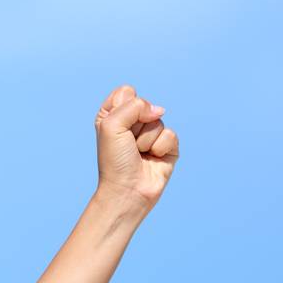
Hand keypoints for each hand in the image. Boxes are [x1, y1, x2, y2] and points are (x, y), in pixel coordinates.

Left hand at [94, 85, 178, 213]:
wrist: (127, 191)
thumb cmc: (114, 160)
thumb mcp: (111, 124)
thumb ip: (134, 104)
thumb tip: (160, 110)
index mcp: (113, 115)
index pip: (127, 92)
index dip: (125, 107)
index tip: (116, 127)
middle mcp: (132, 123)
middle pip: (145, 105)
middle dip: (136, 125)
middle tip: (128, 144)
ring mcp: (151, 135)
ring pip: (159, 120)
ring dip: (147, 140)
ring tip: (139, 154)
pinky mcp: (167, 147)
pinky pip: (171, 134)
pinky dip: (161, 147)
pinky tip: (152, 159)